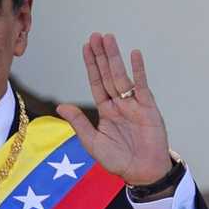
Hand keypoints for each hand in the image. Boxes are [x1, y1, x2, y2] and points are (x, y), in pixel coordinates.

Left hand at [56, 33, 172, 184]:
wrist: (142, 172)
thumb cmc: (118, 159)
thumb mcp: (92, 142)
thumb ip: (79, 122)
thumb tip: (60, 106)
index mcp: (105, 110)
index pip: (96, 82)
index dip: (91, 65)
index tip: (85, 47)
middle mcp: (119, 103)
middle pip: (108, 74)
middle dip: (101, 55)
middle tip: (96, 35)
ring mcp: (133, 103)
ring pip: (121, 75)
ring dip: (115, 57)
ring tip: (108, 39)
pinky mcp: (148, 107)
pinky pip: (141, 85)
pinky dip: (138, 69)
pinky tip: (134, 54)